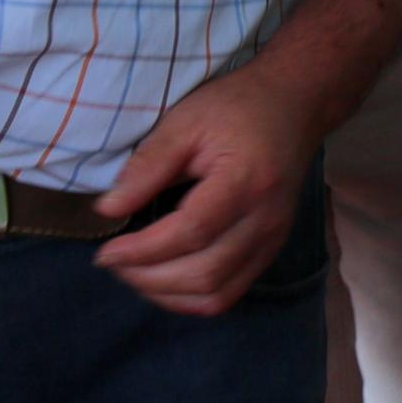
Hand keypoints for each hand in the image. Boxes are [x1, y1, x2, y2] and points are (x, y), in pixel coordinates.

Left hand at [95, 63, 323, 316]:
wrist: (295, 104)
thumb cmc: (238, 106)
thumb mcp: (186, 122)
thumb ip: (148, 166)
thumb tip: (108, 210)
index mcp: (247, 180)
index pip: (191, 232)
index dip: (144, 251)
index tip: (106, 251)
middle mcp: (266, 219)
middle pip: (204, 273)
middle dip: (148, 278)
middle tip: (113, 263)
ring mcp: (273, 239)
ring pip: (216, 294)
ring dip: (167, 294)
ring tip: (134, 274)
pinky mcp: (271, 249)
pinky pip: (230, 293)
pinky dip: (191, 298)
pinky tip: (164, 281)